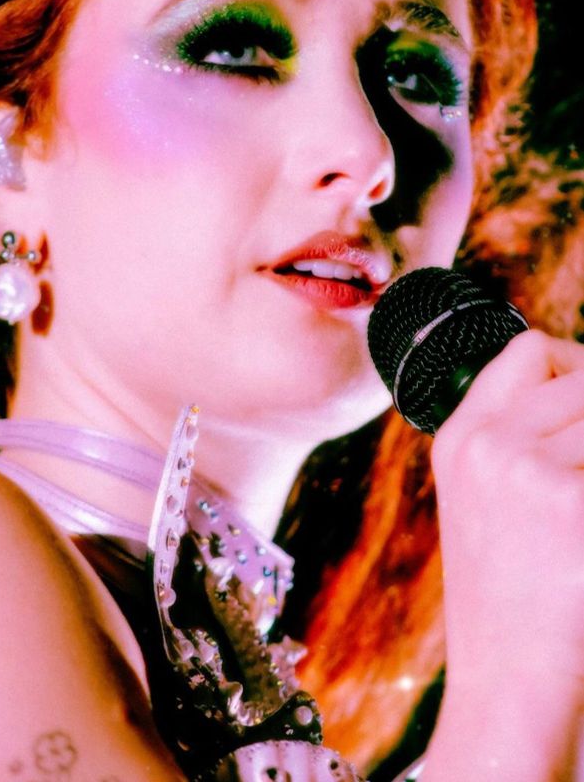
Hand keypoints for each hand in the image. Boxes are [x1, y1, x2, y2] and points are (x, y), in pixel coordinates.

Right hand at [425, 330, 583, 779]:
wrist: (509, 681)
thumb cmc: (511, 596)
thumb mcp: (484, 502)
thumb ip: (521, 437)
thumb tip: (583, 387)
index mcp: (460, 437)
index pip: (528, 351)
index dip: (575, 363)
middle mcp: (487, 443)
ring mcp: (526, 469)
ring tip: (580, 510)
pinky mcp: (571, 502)